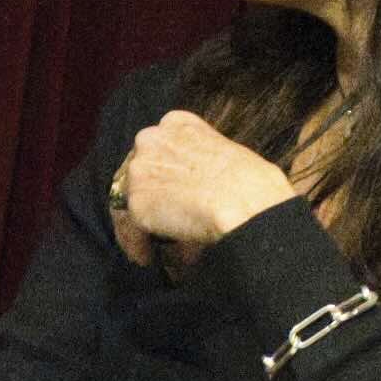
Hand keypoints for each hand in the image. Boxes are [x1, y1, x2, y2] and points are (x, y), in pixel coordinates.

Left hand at [111, 110, 299, 258]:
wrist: (247, 205)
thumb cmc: (254, 185)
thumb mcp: (228, 155)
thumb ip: (203, 162)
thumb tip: (199, 187)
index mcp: (177, 123)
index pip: (156, 149)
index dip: (160, 173)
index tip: (168, 192)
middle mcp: (152, 138)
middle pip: (137, 172)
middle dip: (148, 197)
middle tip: (158, 220)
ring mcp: (140, 169)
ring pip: (127, 199)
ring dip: (138, 223)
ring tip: (150, 245)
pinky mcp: (135, 201)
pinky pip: (127, 227)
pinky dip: (135, 243)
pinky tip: (146, 257)